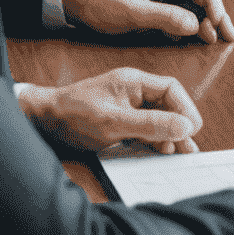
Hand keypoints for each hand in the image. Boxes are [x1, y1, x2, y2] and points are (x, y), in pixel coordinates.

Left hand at [18, 68, 202, 152]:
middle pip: (167, 105)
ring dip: (168, 135)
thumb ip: (151, 124)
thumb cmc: (72, 116)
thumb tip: (185, 127)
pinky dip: (153, 140)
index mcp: (134, 82)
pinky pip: (143, 129)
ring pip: (156, 119)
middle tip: (189, 147)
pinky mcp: (117, 121)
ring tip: (178, 153)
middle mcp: (132, 92)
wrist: (41, 123)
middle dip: (180, 125)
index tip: (192, 129)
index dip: (185, 109)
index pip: (171, 90)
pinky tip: (159, 151)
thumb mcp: (114, 122)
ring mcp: (125, 107)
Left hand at [61, 0, 233, 41]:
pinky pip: (183, 11)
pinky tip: (194, 38)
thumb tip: (194, 26)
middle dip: (216, 17)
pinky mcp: (161, 0)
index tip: (219, 29)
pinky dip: (190, 25)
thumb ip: (164, 17)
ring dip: (205, 22)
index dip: (216, 9)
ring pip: (196, 5)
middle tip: (228, 38)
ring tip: (213, 40)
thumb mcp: (131, 11)